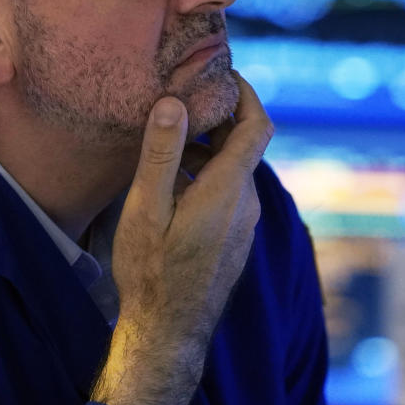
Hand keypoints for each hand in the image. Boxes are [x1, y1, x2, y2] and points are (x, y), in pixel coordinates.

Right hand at [91, 72, 273, 404]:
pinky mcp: (234, 237)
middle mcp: (245, 203)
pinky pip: (228, 190)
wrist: (168, 332)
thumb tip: (175, 102)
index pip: (257, 126)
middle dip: (218, 116)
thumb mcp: (147, 208)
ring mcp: (243, 223)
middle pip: (244, 143)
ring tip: (167, 136)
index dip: (246, 92)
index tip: (222, 72)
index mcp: (228, 189)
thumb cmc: (151, 271)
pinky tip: (172, 178)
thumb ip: (162, 154)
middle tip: (182, 96)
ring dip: (208, 146)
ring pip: (233, 168)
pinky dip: (207, 171)